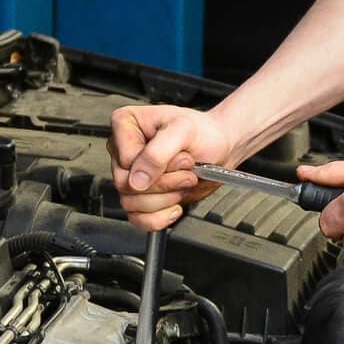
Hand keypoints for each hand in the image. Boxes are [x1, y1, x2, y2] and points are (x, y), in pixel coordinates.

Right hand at [109, 105, 235, 229]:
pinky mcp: (141, 196)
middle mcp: (123, 150)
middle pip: (126, 185)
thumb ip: (157, 153)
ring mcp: (131, 175)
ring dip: (165, 199)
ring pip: (131, 204)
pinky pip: (137, 218)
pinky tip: (175, 205)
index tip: (179, 156)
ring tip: (183, 182)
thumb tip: (136, 180)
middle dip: (164, 184)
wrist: (219, 148)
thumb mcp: (184, 131)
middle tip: (186, 172)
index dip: (155, 165)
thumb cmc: (203, 133)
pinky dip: (160, 217)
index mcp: (126, 125)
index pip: (125, 161)